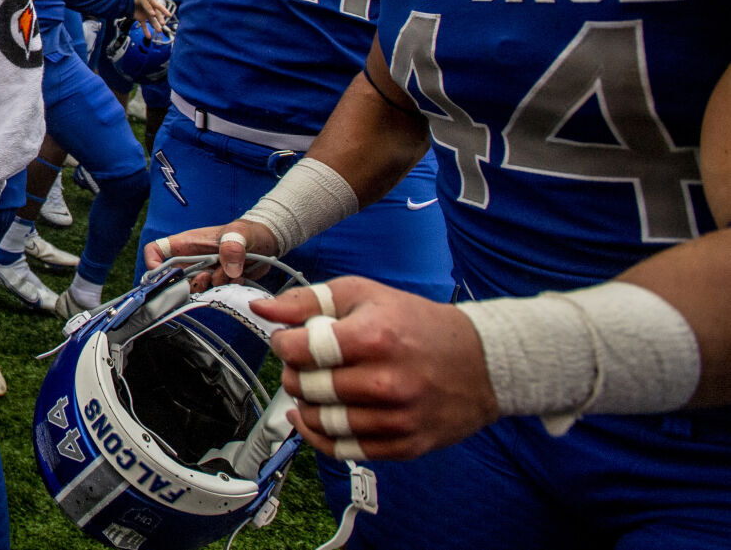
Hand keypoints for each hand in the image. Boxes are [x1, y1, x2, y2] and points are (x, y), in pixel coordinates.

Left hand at [132, 0, 171, 32]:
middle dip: (160, 19)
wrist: (127, 1)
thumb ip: (147, 6)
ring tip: (159, 31)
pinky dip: (146, 31)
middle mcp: (151, 10)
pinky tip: (148, 36)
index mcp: (152, 3)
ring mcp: (146, 15)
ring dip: (156, 26)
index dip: (164, 11)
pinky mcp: (141, 19)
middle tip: (162, 24)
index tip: (169, 15)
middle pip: (157, 15)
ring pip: (152, 21)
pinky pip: (144, 26)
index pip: (159, 7)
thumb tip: (153, 14)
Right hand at [142, 219, 279, 286]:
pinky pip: (213, 293)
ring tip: (230, 274)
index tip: (165, 276)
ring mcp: (204, 271)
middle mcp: (192, 259)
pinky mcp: (217, 282)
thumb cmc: (248, 231)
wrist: (267, 243)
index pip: (156, 251)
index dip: (153, 264)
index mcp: (187, 243)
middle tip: (208, 277)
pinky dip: (225, 289)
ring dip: (212, 286)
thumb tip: (228, 269)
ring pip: (195, 289)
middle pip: (173, 278)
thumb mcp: (240, 233)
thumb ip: (232, 247)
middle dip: (189, 283)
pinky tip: (238, 278)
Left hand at [252, 277, 499, 460]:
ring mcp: (397, 418)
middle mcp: (386, 382)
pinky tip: (313, 418)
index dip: (283, 343)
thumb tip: (261, 307)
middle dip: (293, 374)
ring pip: (322, 422)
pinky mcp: (405, 445)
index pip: (302, 349)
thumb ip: (307, 301)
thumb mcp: (363, 294)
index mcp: (374, 338)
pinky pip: (344, 450)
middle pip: (308, 387)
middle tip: (301, 365)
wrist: (482, 361)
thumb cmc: (417, 323)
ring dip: (304, 405)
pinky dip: (319, 436)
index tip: (288, 340)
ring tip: (310, 389)